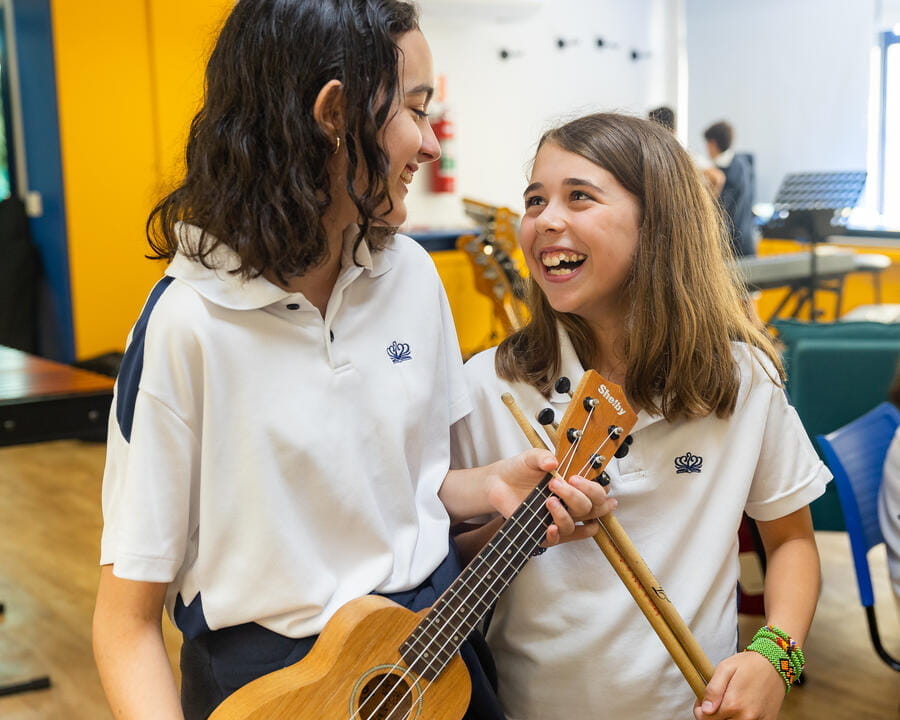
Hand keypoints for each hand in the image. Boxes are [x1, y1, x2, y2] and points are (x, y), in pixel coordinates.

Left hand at [484, 448, 617, 546]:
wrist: (498, 482)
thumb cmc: (520, 469)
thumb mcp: (531, 457)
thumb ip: (543, 456)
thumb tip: (553, 463)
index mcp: (576, 486)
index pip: (599, 492)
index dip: (596, 489)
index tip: (576, 478)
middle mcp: (570, 504)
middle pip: (590, 508)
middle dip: (578, 496)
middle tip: (556, 483)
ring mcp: (558, 518)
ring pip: (573, 525)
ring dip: (564, 514)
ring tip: (548, 500)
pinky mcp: (542, 531)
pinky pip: (556, 540)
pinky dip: (556, 535)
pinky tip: (550, 527)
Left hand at [694, 651, 786, 719]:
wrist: (775, 664)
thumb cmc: (748, 664)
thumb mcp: (725, 669)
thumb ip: (713, 690)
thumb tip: (705, 710)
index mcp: (733, 705)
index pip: (707, 719)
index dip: (700, 711)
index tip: (702, 702)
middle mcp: (746, 717)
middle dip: (713, 716)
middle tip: (715, 701)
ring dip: (727, 718)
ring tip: (728, 703)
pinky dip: (740, 718)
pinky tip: (741, 708)